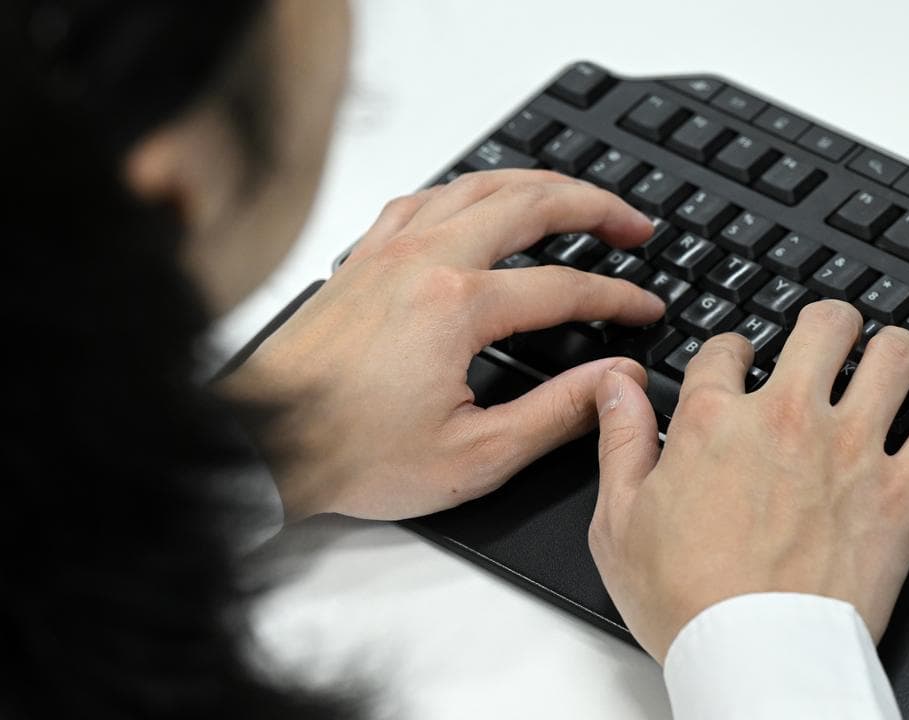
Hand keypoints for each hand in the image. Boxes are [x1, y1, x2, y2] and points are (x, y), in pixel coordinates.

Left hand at [220, 169, 664, 520]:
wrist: (263, 443)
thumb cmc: (351, 453)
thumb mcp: (474, 455)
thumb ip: (556, 413)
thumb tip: (612, 380)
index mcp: (457, 307)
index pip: (563, 286)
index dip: (616, 297)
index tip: (644, 309)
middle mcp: (424, 261)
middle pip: (529, 204)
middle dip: (594, 206)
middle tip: (633, 224)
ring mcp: (387, 251)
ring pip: (477, 185)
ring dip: (536, 183)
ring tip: (575, 196)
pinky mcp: (361, 259)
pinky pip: (424, 197)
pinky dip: (467, 188)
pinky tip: (479, 200)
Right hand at [588, 300, 908, 660]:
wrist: (755, 657)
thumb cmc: (685, 599)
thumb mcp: (618, 520)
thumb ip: (620, 440)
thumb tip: (614, 385)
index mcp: (714, 421)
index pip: (725, 349)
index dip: (730, 349)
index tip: (737, 361)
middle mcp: (787, 419)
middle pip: (824, 327)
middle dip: (826, 324)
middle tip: (827, 337)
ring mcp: (851, 449)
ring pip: (893, 356)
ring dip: (889, 349)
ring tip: (885, 358)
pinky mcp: (901, 490)